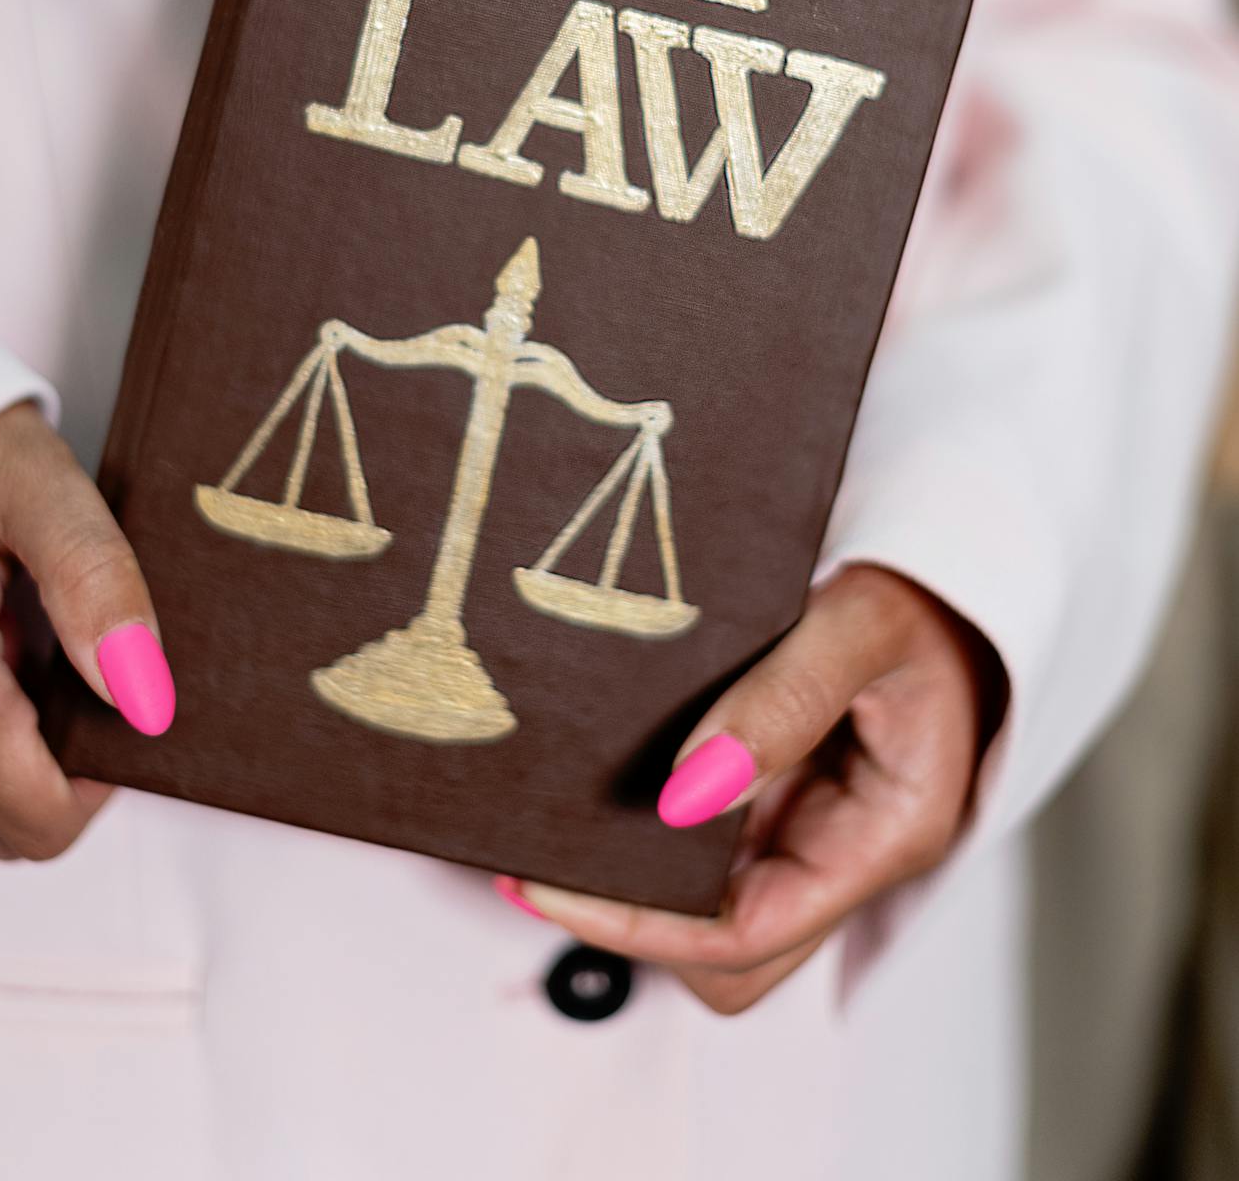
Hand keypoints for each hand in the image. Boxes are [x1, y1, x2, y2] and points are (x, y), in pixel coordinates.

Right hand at [0, 400, 173, 860]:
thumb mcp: (37, 484)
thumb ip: (96, 578)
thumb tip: (145, 694)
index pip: (42, 818)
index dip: (104, 778)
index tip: (124, 703)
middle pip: (5, 832)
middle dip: (59, 772)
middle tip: (76, 672)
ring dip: (5, 774)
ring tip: (21, 669)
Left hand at [497, 564, 1004, 1013]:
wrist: (965, 549)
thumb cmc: (933, 584)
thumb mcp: (864, 622)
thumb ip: (782, 701)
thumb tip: (685, 795)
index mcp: (887, 833)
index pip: (749, 935)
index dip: (644, 928)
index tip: (551, 883)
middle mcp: (849, 848)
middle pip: (729, 949)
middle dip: (631, 919)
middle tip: (535, 859)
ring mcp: (819, 822)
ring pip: (715, 900)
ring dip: (639, 877)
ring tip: (554, 821)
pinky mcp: (791, 786)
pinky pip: (714, 836)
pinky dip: (655, 822)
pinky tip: (598, 778)